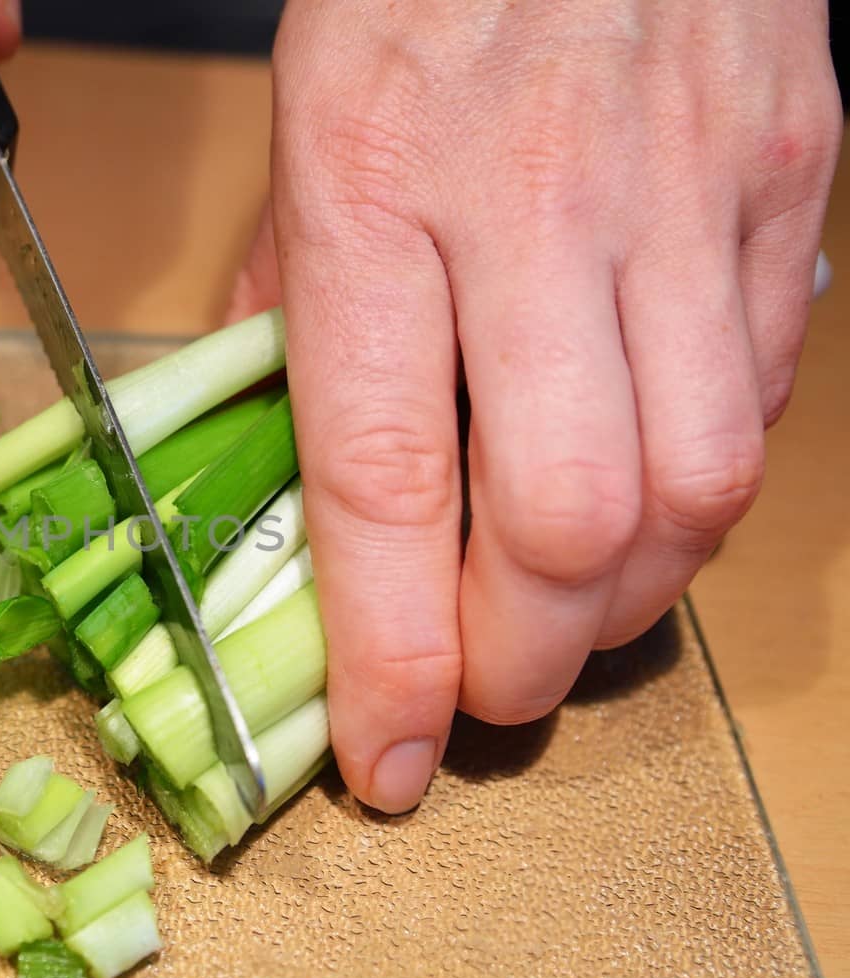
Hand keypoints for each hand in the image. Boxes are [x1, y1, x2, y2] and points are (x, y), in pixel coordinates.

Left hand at [230, 0, 839, 812]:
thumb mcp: (305, 125)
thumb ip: (289, 305)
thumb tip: (284, 468)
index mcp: (372, 188)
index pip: (384, 478)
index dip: (387, 653)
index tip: (381, 758)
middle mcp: (537, 206)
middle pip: (566, 519)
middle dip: (521, 658)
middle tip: (481, 688)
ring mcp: (684, 197)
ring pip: (695, 489)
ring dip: (625, 601)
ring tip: (562, 611)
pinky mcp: (787, 191)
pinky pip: (762, 401)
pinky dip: (697, 490)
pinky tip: (639, 486)